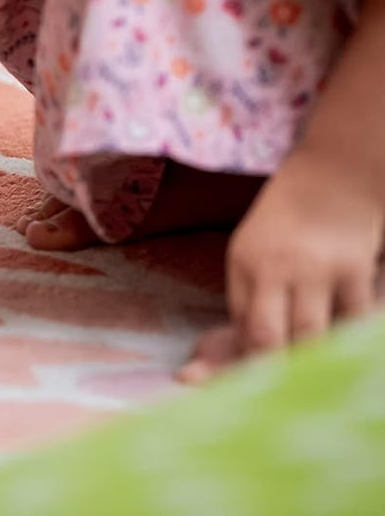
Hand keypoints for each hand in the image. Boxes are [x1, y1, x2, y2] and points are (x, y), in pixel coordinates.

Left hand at [183, 144, 381, 381]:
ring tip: (300, 390)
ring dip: (308, 368)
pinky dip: (351, 344)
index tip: (233, 391)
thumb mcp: (250, 253)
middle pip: (272, 340)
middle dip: (270, 377)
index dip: (240, 366)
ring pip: (313, 338)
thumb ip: (246, 304)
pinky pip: (355, 322)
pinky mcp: (357, 271)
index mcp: (245, 265)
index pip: (241, 328)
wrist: (334, 178)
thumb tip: (222, 356)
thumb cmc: (284, 223)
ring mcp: (319, 271)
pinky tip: (344, 361)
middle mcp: (277, 269)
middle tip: (267, 402)